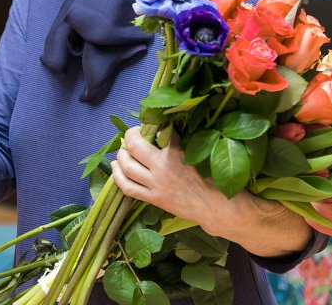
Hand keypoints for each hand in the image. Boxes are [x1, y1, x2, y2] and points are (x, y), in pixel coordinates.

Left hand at [112, 128, 239, 234]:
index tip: (154, 123)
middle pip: (135, 147)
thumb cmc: (213, 179)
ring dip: (121, 155)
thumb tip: (165, 128)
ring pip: (127, 167)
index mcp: (176, 154)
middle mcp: (162, 168)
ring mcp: (155, 185)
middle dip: (131, 136)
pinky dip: (118, 176)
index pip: (160, 131)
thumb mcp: (199, 155)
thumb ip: (181, 142)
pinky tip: (115, 167)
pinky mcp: (153, 198)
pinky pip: (128, 187)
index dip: (155, 124)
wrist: (216, 208)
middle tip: (135, 133)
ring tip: (123, 150)